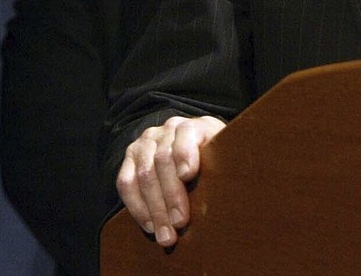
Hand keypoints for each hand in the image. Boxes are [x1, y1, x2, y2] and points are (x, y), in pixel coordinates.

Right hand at [116, 114, 225, 246]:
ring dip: (154, 209)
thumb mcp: (224, 154)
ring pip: (144, 175)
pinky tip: (150, 225)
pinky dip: (137, 207)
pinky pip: (125, 183)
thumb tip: (234, 187)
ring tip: (166, 234)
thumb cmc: (214, 157)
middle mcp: (167, 129)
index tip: (188, 175)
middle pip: (162, 161)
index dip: (186, 154)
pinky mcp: (130, 158)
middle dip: (171, 196)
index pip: (186, 135)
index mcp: (195, 126)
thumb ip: (224, 162)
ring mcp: (146, 142)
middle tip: (180, 223)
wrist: (191, 145)